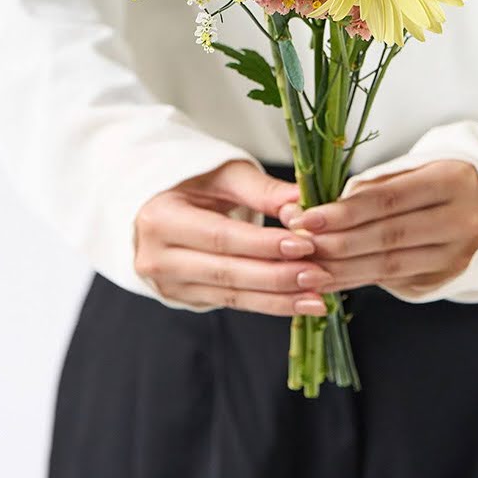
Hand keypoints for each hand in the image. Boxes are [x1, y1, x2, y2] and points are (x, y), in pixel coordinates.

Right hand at [133, 160, 332, 314]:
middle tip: (320, 275)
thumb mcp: (223, 174)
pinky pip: (231, 303)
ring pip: (231, 295)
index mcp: (161, 219)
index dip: (263, 244)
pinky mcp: (185, 299)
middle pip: (226, 272)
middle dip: (277, 276)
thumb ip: (262, 190)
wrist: (157, 205)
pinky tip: (299, 302)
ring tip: (318, 297)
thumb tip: (302, 206)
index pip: (220, 237)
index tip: (304, 244)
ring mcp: (169, 285)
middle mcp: (158, 258)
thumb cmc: (193, 182)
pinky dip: (268, 303)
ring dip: (279, 298)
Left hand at [278, 160, 477, 293]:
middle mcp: (460, 220)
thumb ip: (375, 186)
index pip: (388, 200)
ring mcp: (457, 254)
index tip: (306, 218)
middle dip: (337, 244)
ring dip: (344, 270)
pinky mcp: (449, 278)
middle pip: (388, 237)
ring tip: (307, 269)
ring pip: (391, 265)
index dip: (344, 212)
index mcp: (450, 182)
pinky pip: (398, 281)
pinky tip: (333, 280)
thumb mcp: (418, 169)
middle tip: (299, 246)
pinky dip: (361, 281)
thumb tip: (323, 207)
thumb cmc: (443, 180)